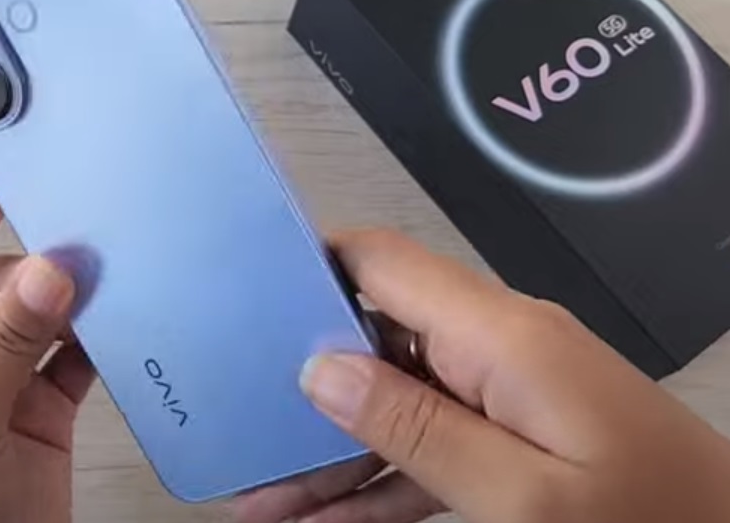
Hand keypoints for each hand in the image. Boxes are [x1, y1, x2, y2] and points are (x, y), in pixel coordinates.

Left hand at [0, 175, 94, 522]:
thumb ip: (4, 346)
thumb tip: (46, 275)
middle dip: (26, 277)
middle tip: (68, 261)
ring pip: (31, 318)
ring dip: (63, 302)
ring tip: (96, 280)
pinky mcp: (40, 405)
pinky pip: (68, 355)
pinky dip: (90, 338)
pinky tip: (110, 320)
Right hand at [234, 230, 729, 522]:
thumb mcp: (520, 496)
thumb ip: (415, 427)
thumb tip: (321, 369)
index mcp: (500, 336)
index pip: (380, 261)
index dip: (306, 266)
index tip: (238, 300)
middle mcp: (497, 346)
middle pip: (373, 339)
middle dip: (301, 387)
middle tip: (238, 436)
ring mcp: (506, 391)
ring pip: (392, 402)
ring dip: (331, 451)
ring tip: (264, 502)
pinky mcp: (516, 432)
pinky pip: (430, 444)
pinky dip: (378, 480)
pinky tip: (323, 522)